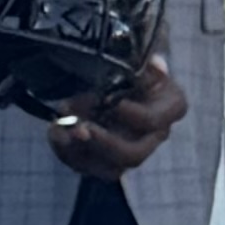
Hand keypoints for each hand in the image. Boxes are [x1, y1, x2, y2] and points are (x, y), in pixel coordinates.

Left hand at [50, 51, 185, 181]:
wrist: (114, 71)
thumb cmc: (130, 62)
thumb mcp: (135, 56)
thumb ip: (139, 61)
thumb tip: (154, 64)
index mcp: (170, 107)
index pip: (154, 120)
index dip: (134, 115)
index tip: (112, 102)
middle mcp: (155, 134)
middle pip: (133, 155)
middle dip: (103, 143)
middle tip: (80, 128)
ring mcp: (131, 151)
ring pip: (110, 169)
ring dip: (81, 151)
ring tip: (60, 128)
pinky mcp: (106, 161)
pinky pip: (87, 168)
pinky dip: (66, 151)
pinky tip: (54, 130)